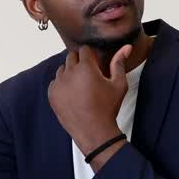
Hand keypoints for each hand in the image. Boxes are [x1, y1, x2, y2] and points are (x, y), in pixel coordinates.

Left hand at [47, 45, 133, 163]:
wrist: (94, 131)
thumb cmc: (108, 107)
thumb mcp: (119, 84)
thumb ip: (120, 63)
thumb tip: (127, 46)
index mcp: (86, 68)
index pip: (84, 50)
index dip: (90, 56)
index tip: (95, 65)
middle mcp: (69, 73)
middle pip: (71, 57)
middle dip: (79, 62)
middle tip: (88, 76)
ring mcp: (59, 84)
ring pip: (62, 69)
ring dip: (69, 73)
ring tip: (80, 86)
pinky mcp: (52, 94)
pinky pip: (54, 82)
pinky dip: (61, 85)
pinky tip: (72, 94)